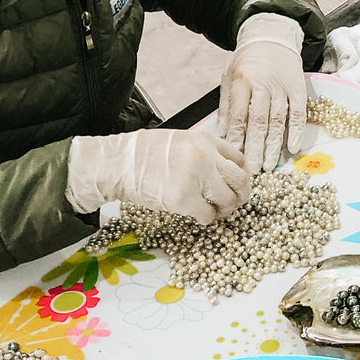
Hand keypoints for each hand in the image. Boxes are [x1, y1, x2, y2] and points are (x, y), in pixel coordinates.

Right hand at [65, 128, 250, 222]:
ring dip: (223, 209)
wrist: (118, 163)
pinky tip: (197, 216)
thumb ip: (203, 152)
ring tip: (213, 211)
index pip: (239, 159)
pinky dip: (206, 219)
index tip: (237, 186)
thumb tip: (223, 172)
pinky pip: (207, 215)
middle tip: (231, 204)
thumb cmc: (144, 154)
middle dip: (240, 195)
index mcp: (205, 140)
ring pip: (227, 199)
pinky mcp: (182, 199)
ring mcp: (195, 177)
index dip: (241, 176)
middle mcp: (205, 156)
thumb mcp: (180, 141)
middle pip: (240, 180)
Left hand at [219, 14, 309, 171]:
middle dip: (254, 148)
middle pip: (258, 121)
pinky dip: (297, 131)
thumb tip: (221, 136)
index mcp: (242, 81)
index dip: (237, 139)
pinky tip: (293, 148)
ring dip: (273, 145)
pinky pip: (299, 113)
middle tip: (251, 170)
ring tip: (268, 165)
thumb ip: (226, 106)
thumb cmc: (247, 61)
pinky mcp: (299, 89)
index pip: (239, 115)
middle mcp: (263, 84)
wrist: (272, 36)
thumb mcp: (229, 77)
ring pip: (278, 120)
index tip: (233, 159)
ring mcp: (282, 87)